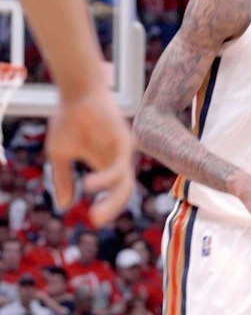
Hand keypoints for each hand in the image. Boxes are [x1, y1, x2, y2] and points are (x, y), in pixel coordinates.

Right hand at [46, 84, 133, 227]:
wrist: (76, 92)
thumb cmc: (68, 119)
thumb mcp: (60, 154)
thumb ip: (62, 179)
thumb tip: (64, 206)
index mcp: (105, 164)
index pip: (114, 193)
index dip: (107, 208)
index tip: (91, 220)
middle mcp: (118, 161)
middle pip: (123, 192)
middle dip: (111, 209)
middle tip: (95, 221)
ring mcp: (124, 153)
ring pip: (125, 184)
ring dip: (112, 202)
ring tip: (95, 213)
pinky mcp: (126, 143)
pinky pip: (119, 168)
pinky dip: (106, 180)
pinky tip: (89, 186)